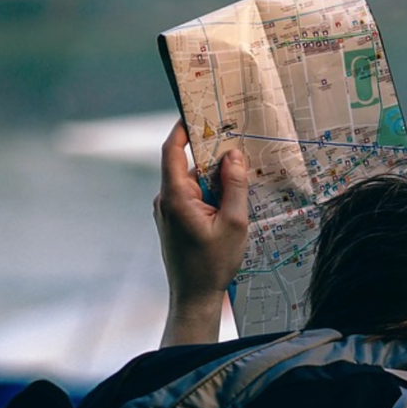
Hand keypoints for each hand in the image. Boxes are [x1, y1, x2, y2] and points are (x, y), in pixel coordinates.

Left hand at [154, 121, 248, 340]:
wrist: (193, 297)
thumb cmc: (213, 263)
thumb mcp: (234, 223)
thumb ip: (234, 186)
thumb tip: (234, 155)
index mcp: (175, 196)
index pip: (172, 151)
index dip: (182, 128)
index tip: (198, 111)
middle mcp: (165, 199)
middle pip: (187, 164)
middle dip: (212, 155)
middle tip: (237, 144)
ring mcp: (167, 210)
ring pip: (192, 181)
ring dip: (214, 179)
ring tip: (241, 179)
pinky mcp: (172, 220)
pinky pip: (191, 196)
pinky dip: (209, 193)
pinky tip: (230, 202)